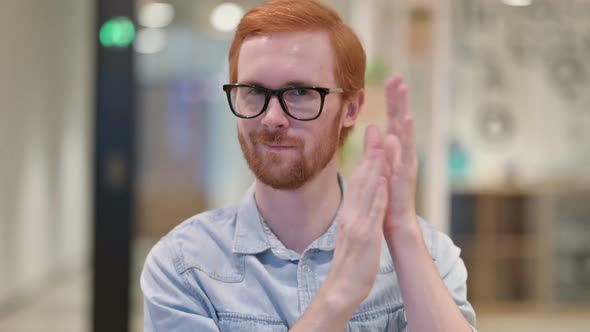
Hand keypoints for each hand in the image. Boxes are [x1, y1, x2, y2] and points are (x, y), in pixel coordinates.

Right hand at [324, 125, 388, 307]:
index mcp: (348, 214)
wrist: (342, 288)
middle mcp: (350, 215)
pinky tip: (384, 181)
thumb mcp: (351, 234)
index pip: (356, 182)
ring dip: (374, 168)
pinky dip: (378, 195)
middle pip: (360, 180)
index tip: (371, 141)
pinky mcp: (365, 236)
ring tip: (381, 147)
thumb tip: (360, 201)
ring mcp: (357, 224)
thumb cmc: (350, 263)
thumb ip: (355, 216)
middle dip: (369, 155)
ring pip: (366, 191)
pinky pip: (373, 212)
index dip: (364, 160)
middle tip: (375, 132)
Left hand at [382, 75, 418, 238]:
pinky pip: (406, 150)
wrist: (394, 220)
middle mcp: (403, 151)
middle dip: (399, 98)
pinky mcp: (406, 172)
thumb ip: (376, 147)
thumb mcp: (379, 166)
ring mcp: (406, 160)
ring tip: (403, 90)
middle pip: (401, 119)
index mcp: (394, 149)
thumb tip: (373, 127)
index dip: (392, 100)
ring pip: (406, 130)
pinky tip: (406, 120)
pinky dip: (407, 134)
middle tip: (398, 76)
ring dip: (404, 109)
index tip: (390, 78)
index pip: (393, 118)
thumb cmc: (387, 194)